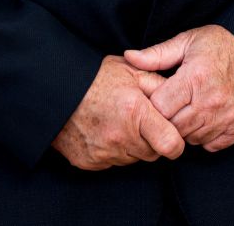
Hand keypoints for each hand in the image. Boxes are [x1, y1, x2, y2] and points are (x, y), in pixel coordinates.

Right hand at [50, 56, 183, 169]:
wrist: (54, 92)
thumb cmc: (94, 78)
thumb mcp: (131, 71)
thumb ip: (159, 84)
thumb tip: (179, 98)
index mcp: (135, 112)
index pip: (171, 145)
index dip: (176, 141)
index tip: (172, 133)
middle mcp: (120, 137)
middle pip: (152, 153)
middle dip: (153, 140)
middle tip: (141, 121)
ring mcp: (103, 153)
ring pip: (132, 159)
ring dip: (132, 146)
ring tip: (120, 123)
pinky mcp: (89, 162)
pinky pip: (112, 163)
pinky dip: (113, 151)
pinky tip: (105, 131)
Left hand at [125, 25, 233, 151]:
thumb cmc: (226, 44)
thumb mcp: (190, 40)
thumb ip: (158, 54)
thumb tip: (130, 57)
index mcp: (195, 78)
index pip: (158, 108)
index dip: (153, 104)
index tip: (157, 96)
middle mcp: (210, 101)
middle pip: (172, 127)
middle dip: (167, 119)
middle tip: (171, 105)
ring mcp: (227, 117)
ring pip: (190, 139)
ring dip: (185, 128)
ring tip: (189, 109)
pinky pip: (211, 145)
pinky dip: (205, 137)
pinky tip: (205, 118)